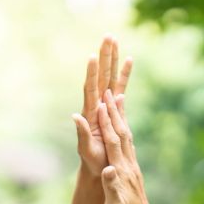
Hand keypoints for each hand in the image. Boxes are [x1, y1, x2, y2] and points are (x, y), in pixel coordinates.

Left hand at [71, 36, 132, 175]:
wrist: (100, 166)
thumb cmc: (93, 161)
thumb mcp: (86, 149)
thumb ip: (82, 133)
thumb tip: (75, 116)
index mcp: (91, 113)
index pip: (90, 88)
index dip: (92, 73)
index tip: (93, 56)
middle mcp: (97, 104)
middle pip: (101, 75)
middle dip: (104, 56)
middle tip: (107, 37)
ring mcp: (106, 104)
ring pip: (110, 76)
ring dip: (112, 59)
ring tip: (114, 40)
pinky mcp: (115, 107)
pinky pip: (121, 86)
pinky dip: (125, 73)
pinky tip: (129, 59)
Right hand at [95, 89, 157, 203]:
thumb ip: (111, 186)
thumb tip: (107, 169)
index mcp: (121, 171)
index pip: (113, 142)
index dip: (107, 123)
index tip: (102, 104)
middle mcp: (128, 165)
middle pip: (121, 133)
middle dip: (115, 112)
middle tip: (110, 91)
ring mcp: (132, 166)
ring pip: (126, 136)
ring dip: (121, 117)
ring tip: (118, 99)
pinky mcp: (133, 170)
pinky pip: (128, 144)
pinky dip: (124, 130)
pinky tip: (123, 125)